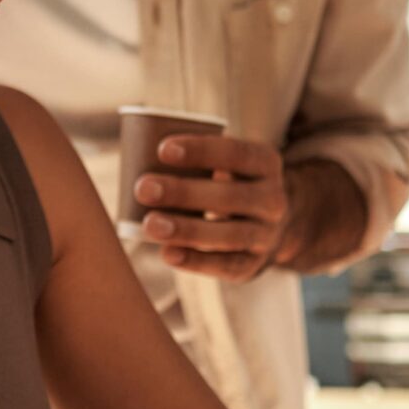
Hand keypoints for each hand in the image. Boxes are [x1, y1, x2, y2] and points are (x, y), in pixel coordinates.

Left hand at [134, 134, 285, 280]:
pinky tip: (167, 253)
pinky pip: (226, 265)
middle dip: (183, 192)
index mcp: (266, 164)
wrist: (267, 227)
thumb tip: (135, 143)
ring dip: (186, 229)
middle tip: (142, 187)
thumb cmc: (227, 184)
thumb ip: (195, 156)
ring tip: (149, 225)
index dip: (202, 150)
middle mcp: (274, 200)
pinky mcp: (253, 265)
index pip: (237, 153)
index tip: (161, 149)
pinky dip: (196, 261)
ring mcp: (267, 236)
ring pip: (229, 234)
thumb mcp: (227, 163)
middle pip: (230, 196)